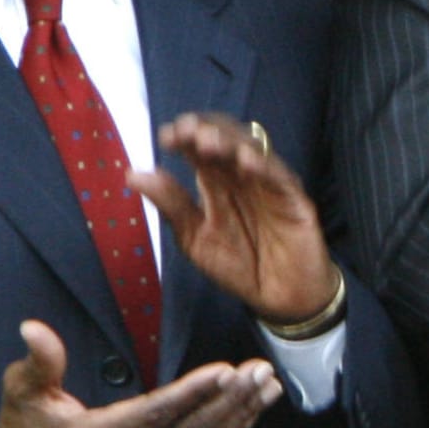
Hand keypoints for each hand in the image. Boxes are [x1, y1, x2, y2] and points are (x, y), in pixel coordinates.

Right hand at [0, 319, 282, 427]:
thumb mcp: (21, 393)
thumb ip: (37, 362)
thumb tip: (34, 329)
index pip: (153, 416)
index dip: (192, 394)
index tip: (225, 371)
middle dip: (229, 403)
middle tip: (260, 372)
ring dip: (237, 420)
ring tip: (266, 389)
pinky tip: (247, 416)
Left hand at [133, 113, 340, 324]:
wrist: (279, 297)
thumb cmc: (240, 264)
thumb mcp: (195, 238)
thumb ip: (171, 206)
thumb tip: (134, 174)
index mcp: (218, 181)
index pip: (200, 147)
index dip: (184, 136)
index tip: (165, 137)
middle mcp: (243, 175)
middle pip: (226, 139)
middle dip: (205, 130)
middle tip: (185, 130)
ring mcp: (269, 183)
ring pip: (252, 150)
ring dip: (230, 142)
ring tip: (207, 141)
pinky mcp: (294, 198)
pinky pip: (279, 176)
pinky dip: (264, 166)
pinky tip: (245, 163)